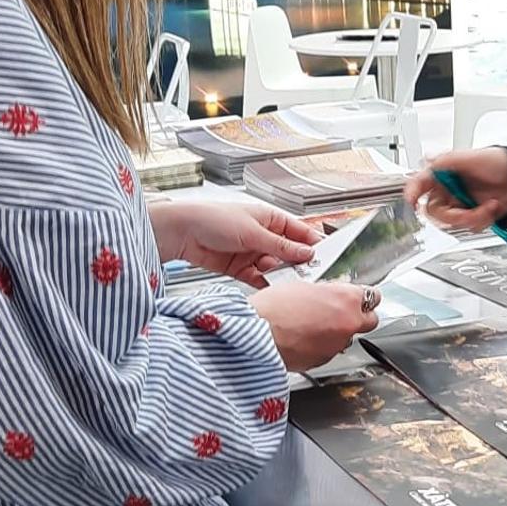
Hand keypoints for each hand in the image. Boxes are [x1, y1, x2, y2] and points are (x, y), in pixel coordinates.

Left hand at [150, 198, 317, 285]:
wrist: (182, 233)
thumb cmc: (213, 219)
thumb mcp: (253, 232)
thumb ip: (281, 246)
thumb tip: (306, 252)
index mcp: (270, 219)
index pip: (299, 232)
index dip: (312, 244)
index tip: (325, 257)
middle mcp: (263, 235)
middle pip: (289, 252)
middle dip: (297, 263)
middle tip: (307, 274)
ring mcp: (252, 253)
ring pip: (276, 267)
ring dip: (281, 274)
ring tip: (287, 281)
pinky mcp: (241, 269)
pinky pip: (260, 278)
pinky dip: (266, 283)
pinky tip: (272, 287)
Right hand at [250, 279, 379, 371]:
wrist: (255, 336)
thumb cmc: (272, 308)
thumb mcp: (301, 285)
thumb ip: (324, 291)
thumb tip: (328, 294)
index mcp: (347, 299)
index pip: (371, 296)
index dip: (362, 296)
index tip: (356, 296)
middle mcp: (348, 323)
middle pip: (370, 321)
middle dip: (359, 316)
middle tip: (343, 311)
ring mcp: (337, 345)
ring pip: (348, 337)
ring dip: (338, 332)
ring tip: (314, 325)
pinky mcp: (324, 360)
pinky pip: (329, 350)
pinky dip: (321, 345)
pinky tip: (304, 337)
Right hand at [404, 148, 506, 234]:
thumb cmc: (499, 161)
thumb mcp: (472, 156)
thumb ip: (447, 160)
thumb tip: (428, 164)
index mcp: (444, 174)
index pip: (420, 184)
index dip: (412, 192)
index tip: (411, 201)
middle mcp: (449, 190)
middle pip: (435, 212)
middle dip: (453, 216)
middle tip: (468, 212)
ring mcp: (461, 204)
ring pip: (453, 223)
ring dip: (473, 217)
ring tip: (489, 206)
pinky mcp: (473, 215)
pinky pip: (469, 227)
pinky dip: (482, 220)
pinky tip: (492, 208)